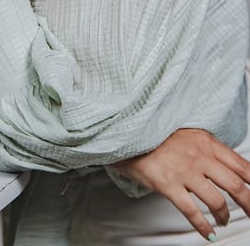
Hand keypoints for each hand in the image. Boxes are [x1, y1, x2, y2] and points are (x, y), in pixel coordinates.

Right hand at [112, 129, 249, 241]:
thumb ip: (207, 148)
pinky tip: (207, 233)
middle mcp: (199, 155)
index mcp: (206, 141)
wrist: (128, 132)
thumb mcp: (187, 134)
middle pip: (235, 186)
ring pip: (217, 201)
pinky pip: (192, 211)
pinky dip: (203, 226)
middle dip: (249, 205)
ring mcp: (184, 171)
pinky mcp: (168, 184)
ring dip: (225, 216)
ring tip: (224, 221)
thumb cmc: (156, 134)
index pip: (241, 164)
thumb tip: (227, 168)